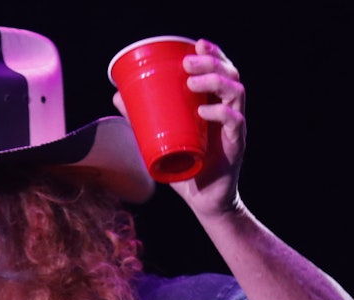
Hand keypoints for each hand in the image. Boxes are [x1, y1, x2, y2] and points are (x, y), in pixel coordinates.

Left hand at [113, 38, 246, 216]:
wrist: (203, 201)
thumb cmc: (185, 168)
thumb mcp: (159, 138)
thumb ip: (141, 118)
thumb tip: (117, 96)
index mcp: (214, 104)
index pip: (221, 70)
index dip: (213, 53)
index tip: (196, 44)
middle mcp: (228, 111)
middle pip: (230, 74)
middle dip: (211, 61)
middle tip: (188, 62)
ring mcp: (234, 128)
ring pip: (236, 93)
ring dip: (215, 81)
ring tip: (192, 81)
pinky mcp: (236, 145)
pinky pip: (235, 122)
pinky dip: (220, 113)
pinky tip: (203, 111)